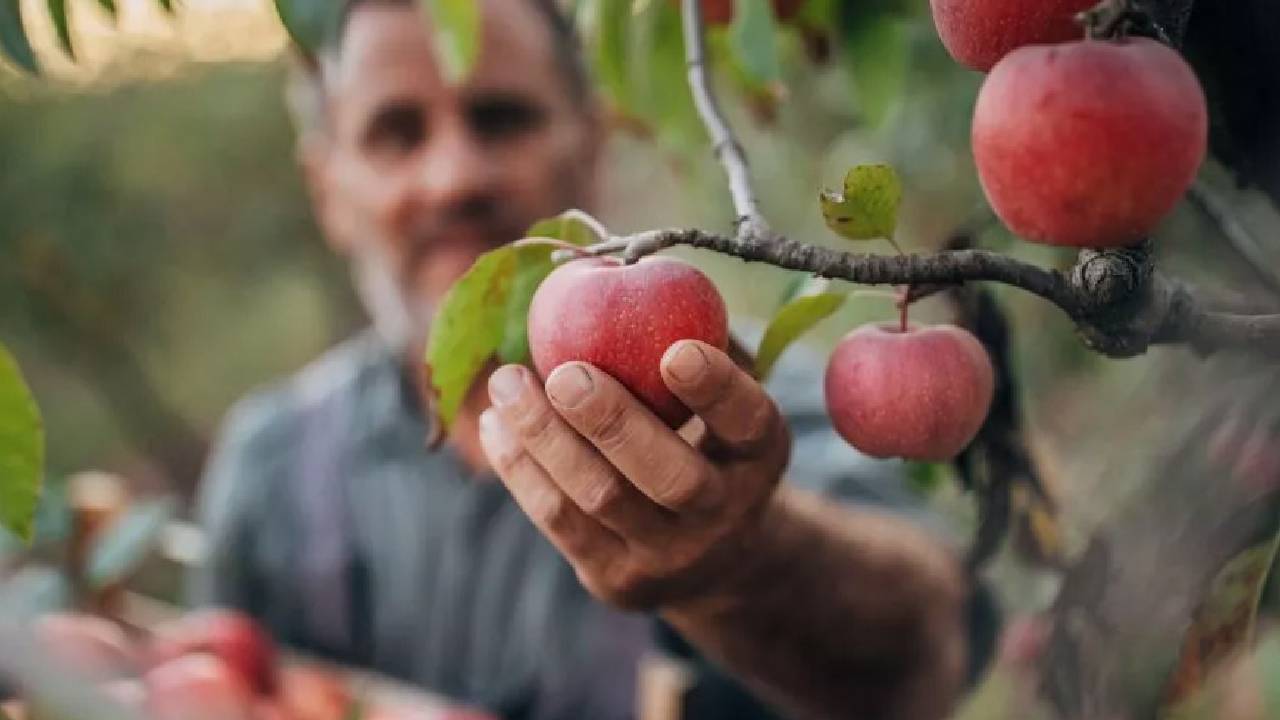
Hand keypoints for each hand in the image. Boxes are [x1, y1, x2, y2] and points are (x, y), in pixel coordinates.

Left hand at [479, 339, 789, 610]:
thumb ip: (694, 336)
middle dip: (612, 422)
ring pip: (600, 498)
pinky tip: (497, 423)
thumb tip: (624, 263)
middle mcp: (726, 512)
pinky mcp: (617, 579)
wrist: (710, 553)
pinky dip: (521, 468)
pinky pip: (559, 520)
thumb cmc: (706, 437)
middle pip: (669, 476)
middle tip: (565, 373)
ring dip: (544, 437)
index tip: (677, 350)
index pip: (748, 422)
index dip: (716, 389)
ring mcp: (671, 555)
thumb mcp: (721, 394)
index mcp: (762, 454)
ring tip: (505, 382)